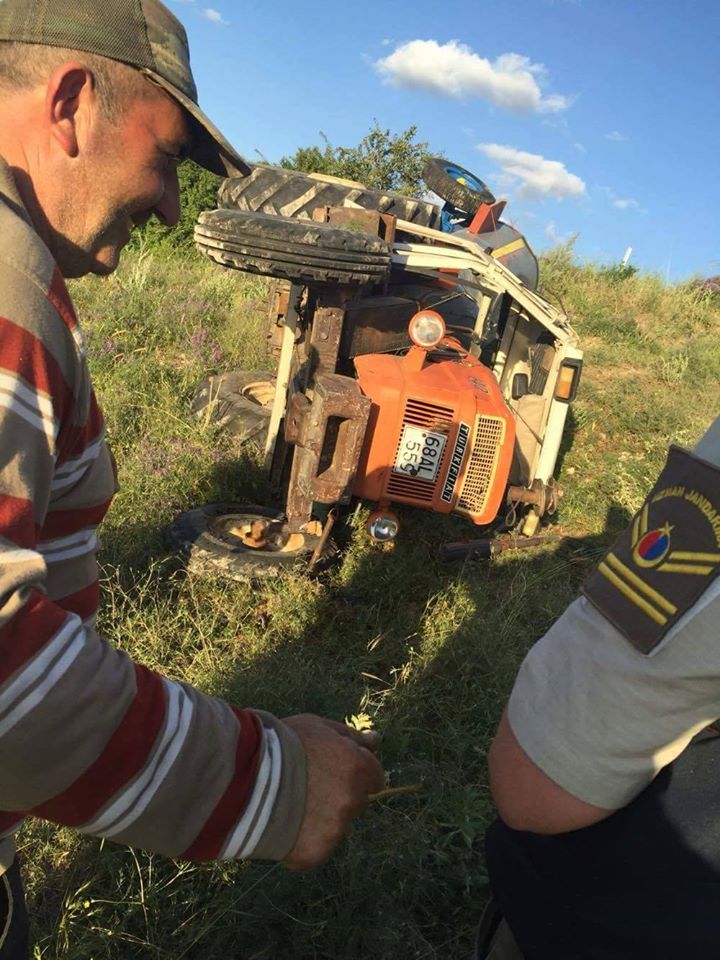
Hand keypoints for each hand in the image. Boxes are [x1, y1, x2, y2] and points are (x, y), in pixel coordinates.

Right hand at [281, 714, 383, 869]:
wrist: (245, 778)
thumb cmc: (282, 744)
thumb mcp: (319, 728)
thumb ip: (351, 737)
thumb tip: (375, 739)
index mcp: (358, 769)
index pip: (374, 777)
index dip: (354, 772)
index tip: (333, 770)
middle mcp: (352, 801)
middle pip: (356, 802)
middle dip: (338, 795)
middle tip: (307, 786)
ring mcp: (335, 831)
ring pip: (336, 825)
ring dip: (320, 817)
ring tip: (289, 802)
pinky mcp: (316, 853)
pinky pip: (316, 845)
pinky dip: (303, 838)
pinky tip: (283, 822)